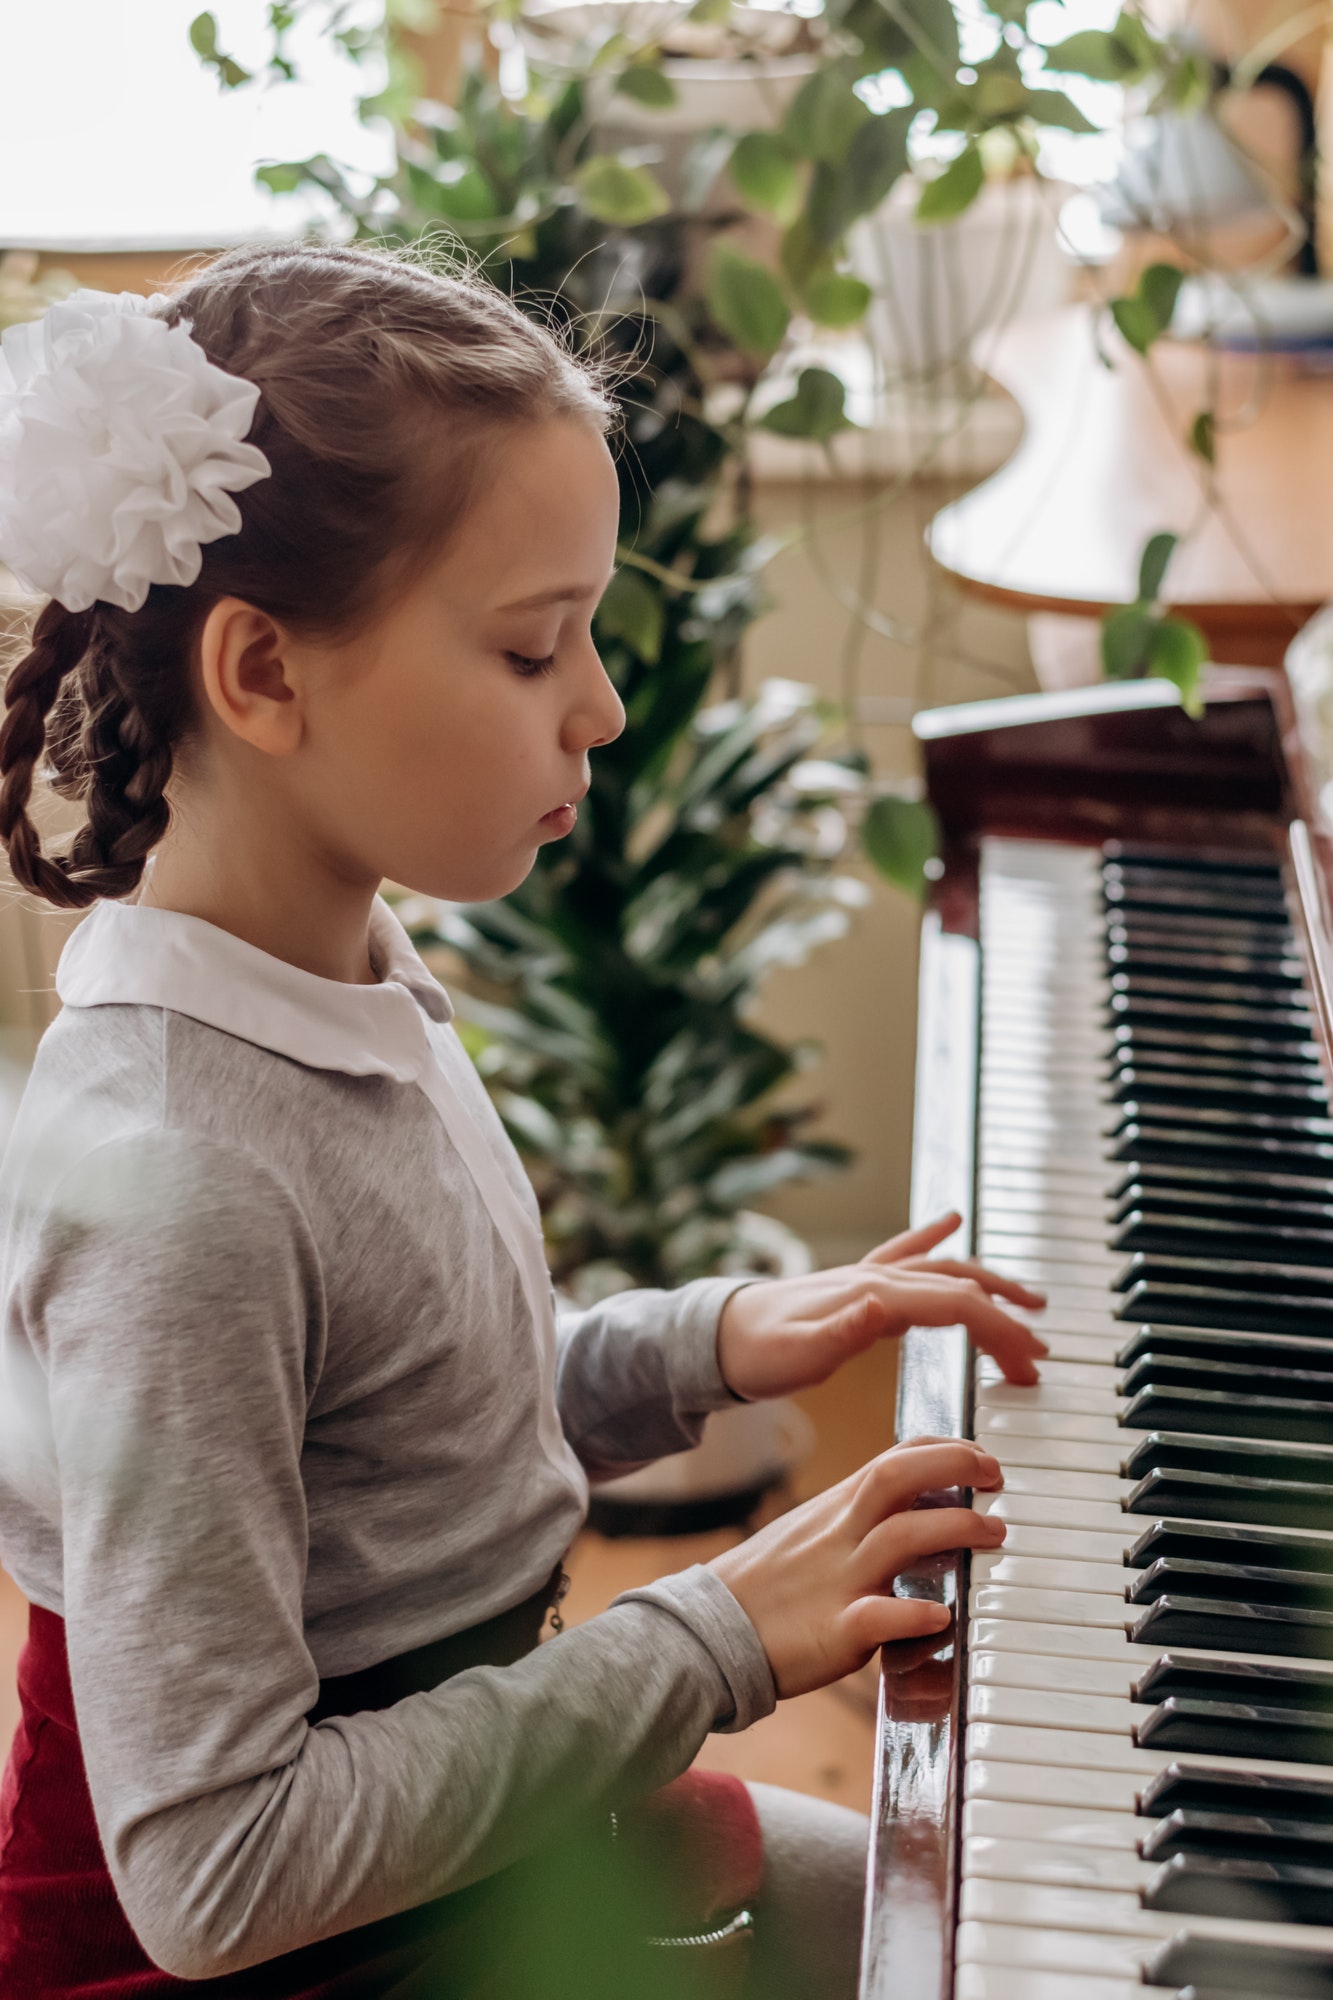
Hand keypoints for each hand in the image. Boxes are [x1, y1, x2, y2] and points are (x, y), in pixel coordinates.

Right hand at [711, 1438, 1003, 1696]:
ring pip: (899, 1537)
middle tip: (995, 1477)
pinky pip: (877, 1615)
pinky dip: (914, 1613)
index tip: (978, 1457)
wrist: (705, 1630)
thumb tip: (906, 1508)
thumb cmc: (763, 1586)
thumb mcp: (808, 1533)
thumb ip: (856, 1519)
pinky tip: (942, 1615)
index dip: (944, 1450)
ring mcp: (837, 1581)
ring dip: (955, 1530)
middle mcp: (839, 1536)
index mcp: (834, 1509)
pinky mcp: (833, 1631)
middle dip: (954, 1466)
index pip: (894, 1458)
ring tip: (993, 1536)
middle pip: (897, 1477)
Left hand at [715, 1211, 1046, 1400]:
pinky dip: (933, 1236)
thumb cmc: (757, 1354)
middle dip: (1008, 1315)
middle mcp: (876, 1279)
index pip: (957, 1306)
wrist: (717, 1338)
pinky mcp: (856, 1283)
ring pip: (944, 1269)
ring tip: (1029, 1300)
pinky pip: (905, 1252)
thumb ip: (844, 1331)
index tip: (1030, 1362)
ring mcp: (867, 1276)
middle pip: (961, 1288)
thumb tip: (882, 1307)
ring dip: (989, 1282)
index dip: (1001, 1331)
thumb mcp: (799, 1356)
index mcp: (874, 1298)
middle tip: (1040, 1352)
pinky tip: (951, 1219)